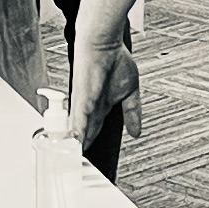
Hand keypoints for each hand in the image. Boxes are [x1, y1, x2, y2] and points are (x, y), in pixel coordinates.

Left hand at [72, 27, 139, 149]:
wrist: (105, 41)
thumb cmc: (115, 60)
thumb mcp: (130, 92)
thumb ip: (132, 113)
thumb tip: (137, 132)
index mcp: (99, 106)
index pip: (94, 130)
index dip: (92, 144)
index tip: (89, 160)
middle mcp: (89, 106)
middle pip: (84, 134)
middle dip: (82, 150)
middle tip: (76, 166)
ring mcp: (83, 103)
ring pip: (78, 130)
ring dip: (76, 145)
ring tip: (72, 161)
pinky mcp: (82, 97)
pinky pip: (78, 118)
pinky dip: (76, 131)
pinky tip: (74, 144)